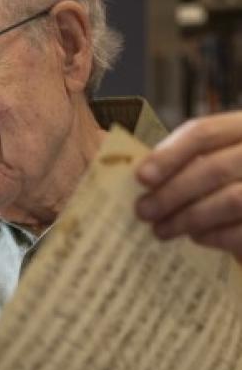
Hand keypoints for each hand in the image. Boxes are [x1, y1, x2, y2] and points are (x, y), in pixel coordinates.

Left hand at [135, 112, 241, 261]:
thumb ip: (183, 161)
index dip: (169, 155)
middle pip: (214, 168)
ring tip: (161, 229)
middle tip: (143, 211)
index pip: (204, 132)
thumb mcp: (212, 159)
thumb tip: (137, 172)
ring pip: (230, 201)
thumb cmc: (229, 182)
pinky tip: (195, 237)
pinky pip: (240, 231)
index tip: (141, 177)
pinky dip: (213, 235)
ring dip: (187, 218)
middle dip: (172, 192)